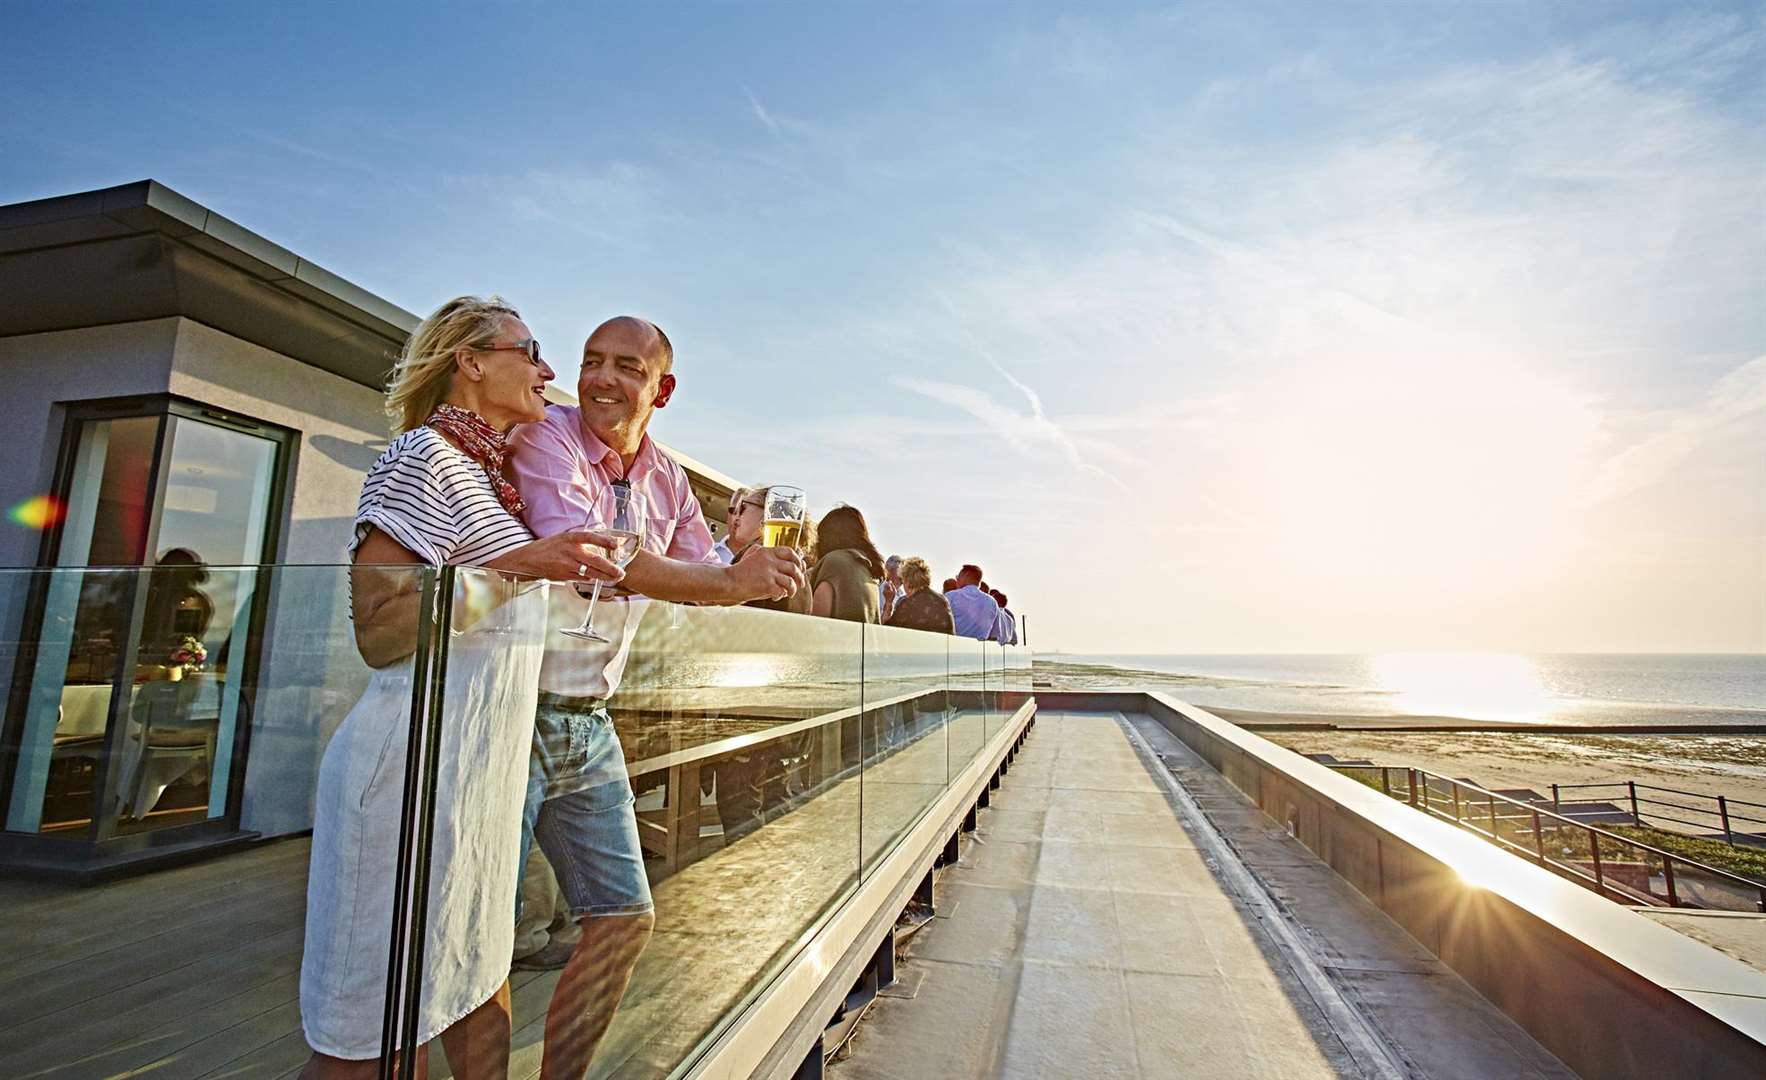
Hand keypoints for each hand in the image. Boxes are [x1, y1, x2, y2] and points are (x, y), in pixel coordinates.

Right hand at [494, 530, 624, 584]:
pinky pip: (581, 579)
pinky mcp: (562, 575)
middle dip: (610, 568)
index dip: (604, 540)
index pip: (590, 537)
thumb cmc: (548, 547)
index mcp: (569, 538)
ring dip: (604, 577)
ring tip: (615, 578)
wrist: (527, 559)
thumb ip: (580, 542)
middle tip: (621, 572)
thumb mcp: (563, 538)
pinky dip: (591, 580)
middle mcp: (568, 550)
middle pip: (594, 560)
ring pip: (590, 573)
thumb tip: (601, 544)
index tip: (616, 545)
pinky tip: (599, 580)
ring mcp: (566, 564)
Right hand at [728, 546, 804, 601]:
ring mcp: (769, 572)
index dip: (798, 560)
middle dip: (800, 576)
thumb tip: (785, 562)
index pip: (789, 552)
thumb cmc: (740, 573)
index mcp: (767, 552)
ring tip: (790, 593)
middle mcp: (770, 560)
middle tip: (801, 583)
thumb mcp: (753, 557)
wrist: (727, 582)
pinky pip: (782, 591)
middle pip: (794, 567)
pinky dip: (781, 596)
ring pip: (791, 581)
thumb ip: (767, 556)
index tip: (801, 568)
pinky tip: (775, 597)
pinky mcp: (767, 585)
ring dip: (793, 589)